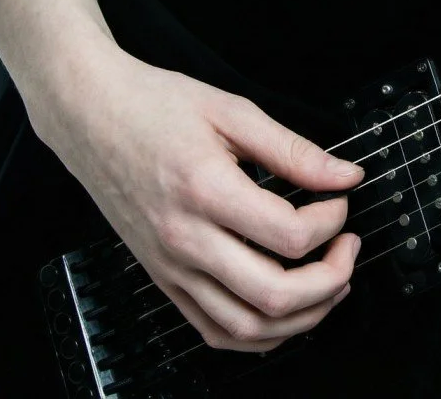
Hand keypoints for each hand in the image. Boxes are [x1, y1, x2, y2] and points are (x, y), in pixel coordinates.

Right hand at [37, 38, 362, 353]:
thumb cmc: (154, 106)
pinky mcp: (163, 280)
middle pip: (274, 294)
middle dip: (330, 280)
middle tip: (348, 249)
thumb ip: (293, 150)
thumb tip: (345, 176)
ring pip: (247, 327)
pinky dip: (259, 334)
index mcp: (206, 190)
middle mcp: (186, 240)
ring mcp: (171, 268)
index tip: (341, 199)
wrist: (91, 116)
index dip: (332, 221)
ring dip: (302, 317)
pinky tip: (284, 309)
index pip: (288, 234)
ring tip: (330, 283)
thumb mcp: (232, 111)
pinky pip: (214, 331)